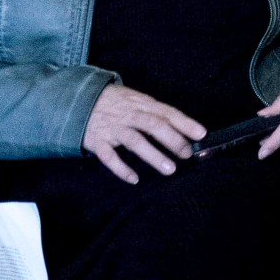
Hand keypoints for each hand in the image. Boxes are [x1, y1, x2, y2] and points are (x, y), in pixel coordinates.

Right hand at [82, 84, 204, 183]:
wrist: (78, 100)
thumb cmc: (115, 103)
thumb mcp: (136, 100)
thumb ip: (156, 113)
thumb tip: (183, 128)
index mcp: (141, 104)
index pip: (167, 112)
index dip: (185, 123)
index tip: (201, 134)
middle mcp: (128, 115)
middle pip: (153, 125)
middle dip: (172, 140)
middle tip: (186, 155)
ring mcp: (112, 128)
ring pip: (134, 140)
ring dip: (153, 155)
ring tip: (170, 169)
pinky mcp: (97, 141)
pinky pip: (108, 156)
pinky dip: (121, 168)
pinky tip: (134, 179)